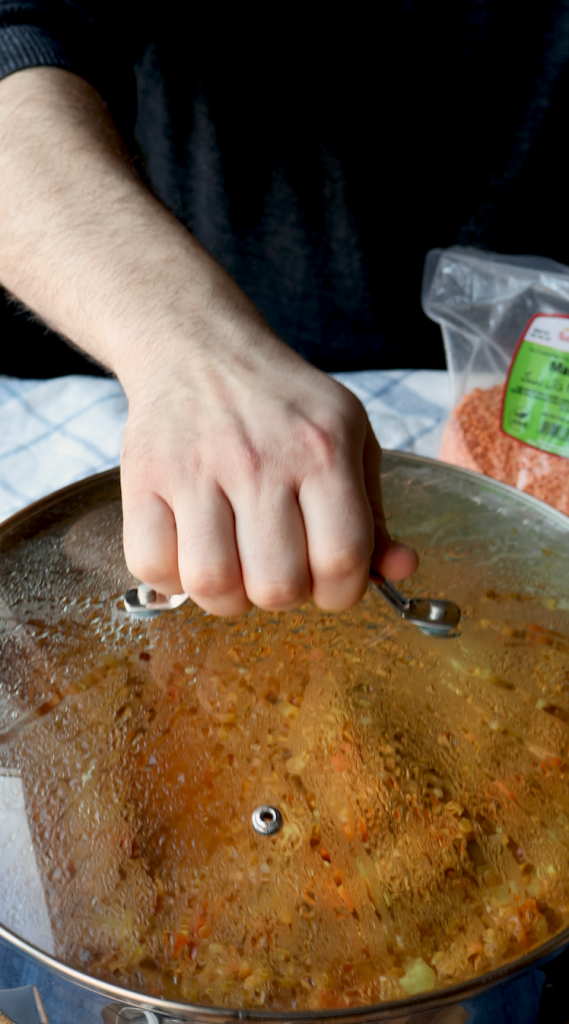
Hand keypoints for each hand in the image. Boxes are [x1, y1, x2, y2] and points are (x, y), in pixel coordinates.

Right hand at [120, 314, 417, 615]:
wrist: (200, 349)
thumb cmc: (284, 406)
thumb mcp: (349, 440)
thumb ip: (373, 514)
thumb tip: (400, 569)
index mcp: (324, 449)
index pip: (342, 559)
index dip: (341, 592)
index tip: (328, 581)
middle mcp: (260, 458)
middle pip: (277, 586)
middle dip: (283, 596)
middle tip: (277, 566)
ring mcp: (196, 469)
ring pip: (211, 584)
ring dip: (227, 596)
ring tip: (234, 566)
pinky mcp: (144, 477)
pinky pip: (152, 565)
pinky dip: (171, 577)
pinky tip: (190, 551)